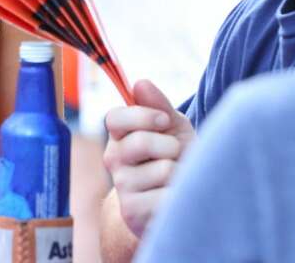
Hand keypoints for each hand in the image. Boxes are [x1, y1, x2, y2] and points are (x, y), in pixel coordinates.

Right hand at [103, 79, 195, 236]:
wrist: (179, 199)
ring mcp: (122, 187)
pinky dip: (180, 195)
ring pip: (162, 170)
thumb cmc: (177, 156)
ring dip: (179, 173)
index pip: (115, 118)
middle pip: (141, 142)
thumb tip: (140, 82)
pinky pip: (166, 196)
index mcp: (120, 136)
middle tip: (175, 155)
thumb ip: (159, 106)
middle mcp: (114, 160)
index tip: (164, 120)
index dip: (141, 115)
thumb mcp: (173, 128)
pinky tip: (174, 198)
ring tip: (177, 179)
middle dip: (170, 146)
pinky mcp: (133, 212)